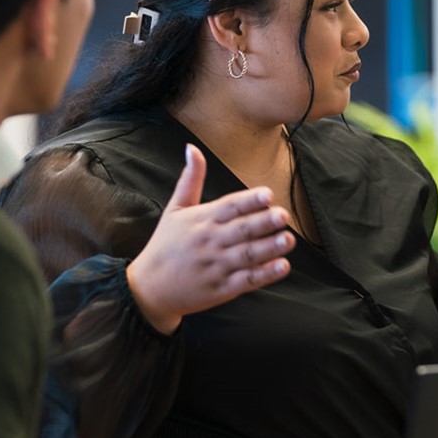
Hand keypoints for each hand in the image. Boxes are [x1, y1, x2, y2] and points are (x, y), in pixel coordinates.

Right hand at [127, 144, 295, 333]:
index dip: (249, 200)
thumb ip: (190, 179)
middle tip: (283, 215)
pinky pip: (247, 280)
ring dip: (269, 247)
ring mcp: (217, 266)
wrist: (150, 288)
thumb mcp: (175, 209)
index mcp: (201, 220)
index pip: (229, 207)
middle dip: (263, 222)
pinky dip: (265, 274)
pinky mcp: (222, 289)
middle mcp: (210, 242)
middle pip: (241, 230)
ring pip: (247, 255)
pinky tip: (282, 265)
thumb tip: (192, 148)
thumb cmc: (166, 244)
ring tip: (288, 239)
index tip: (268, 194)